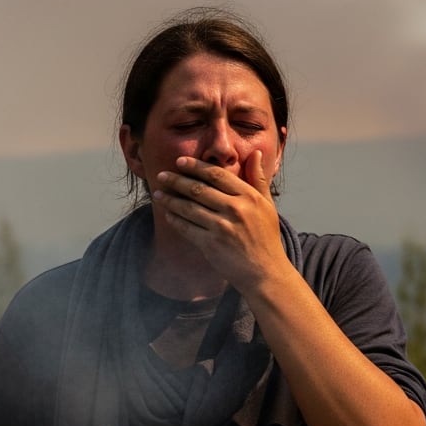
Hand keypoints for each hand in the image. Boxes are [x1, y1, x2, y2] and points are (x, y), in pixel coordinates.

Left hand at [153, 151, 288, 292]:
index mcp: (249, 196)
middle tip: (161, 176)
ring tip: (158, 193)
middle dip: (176, 180)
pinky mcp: (211, 244)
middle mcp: (235, 209)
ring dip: (170, 199)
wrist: (265, 272)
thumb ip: (258, 178)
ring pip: (189, 208)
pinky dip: (175, 220)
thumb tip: (255, 153)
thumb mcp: (267, 204)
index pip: (217, 175)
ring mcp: (222, 227)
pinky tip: (167, 214)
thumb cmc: (266, 237)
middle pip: (198, 189)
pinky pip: (187, 228)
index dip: (195, 166)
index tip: (180, 161)